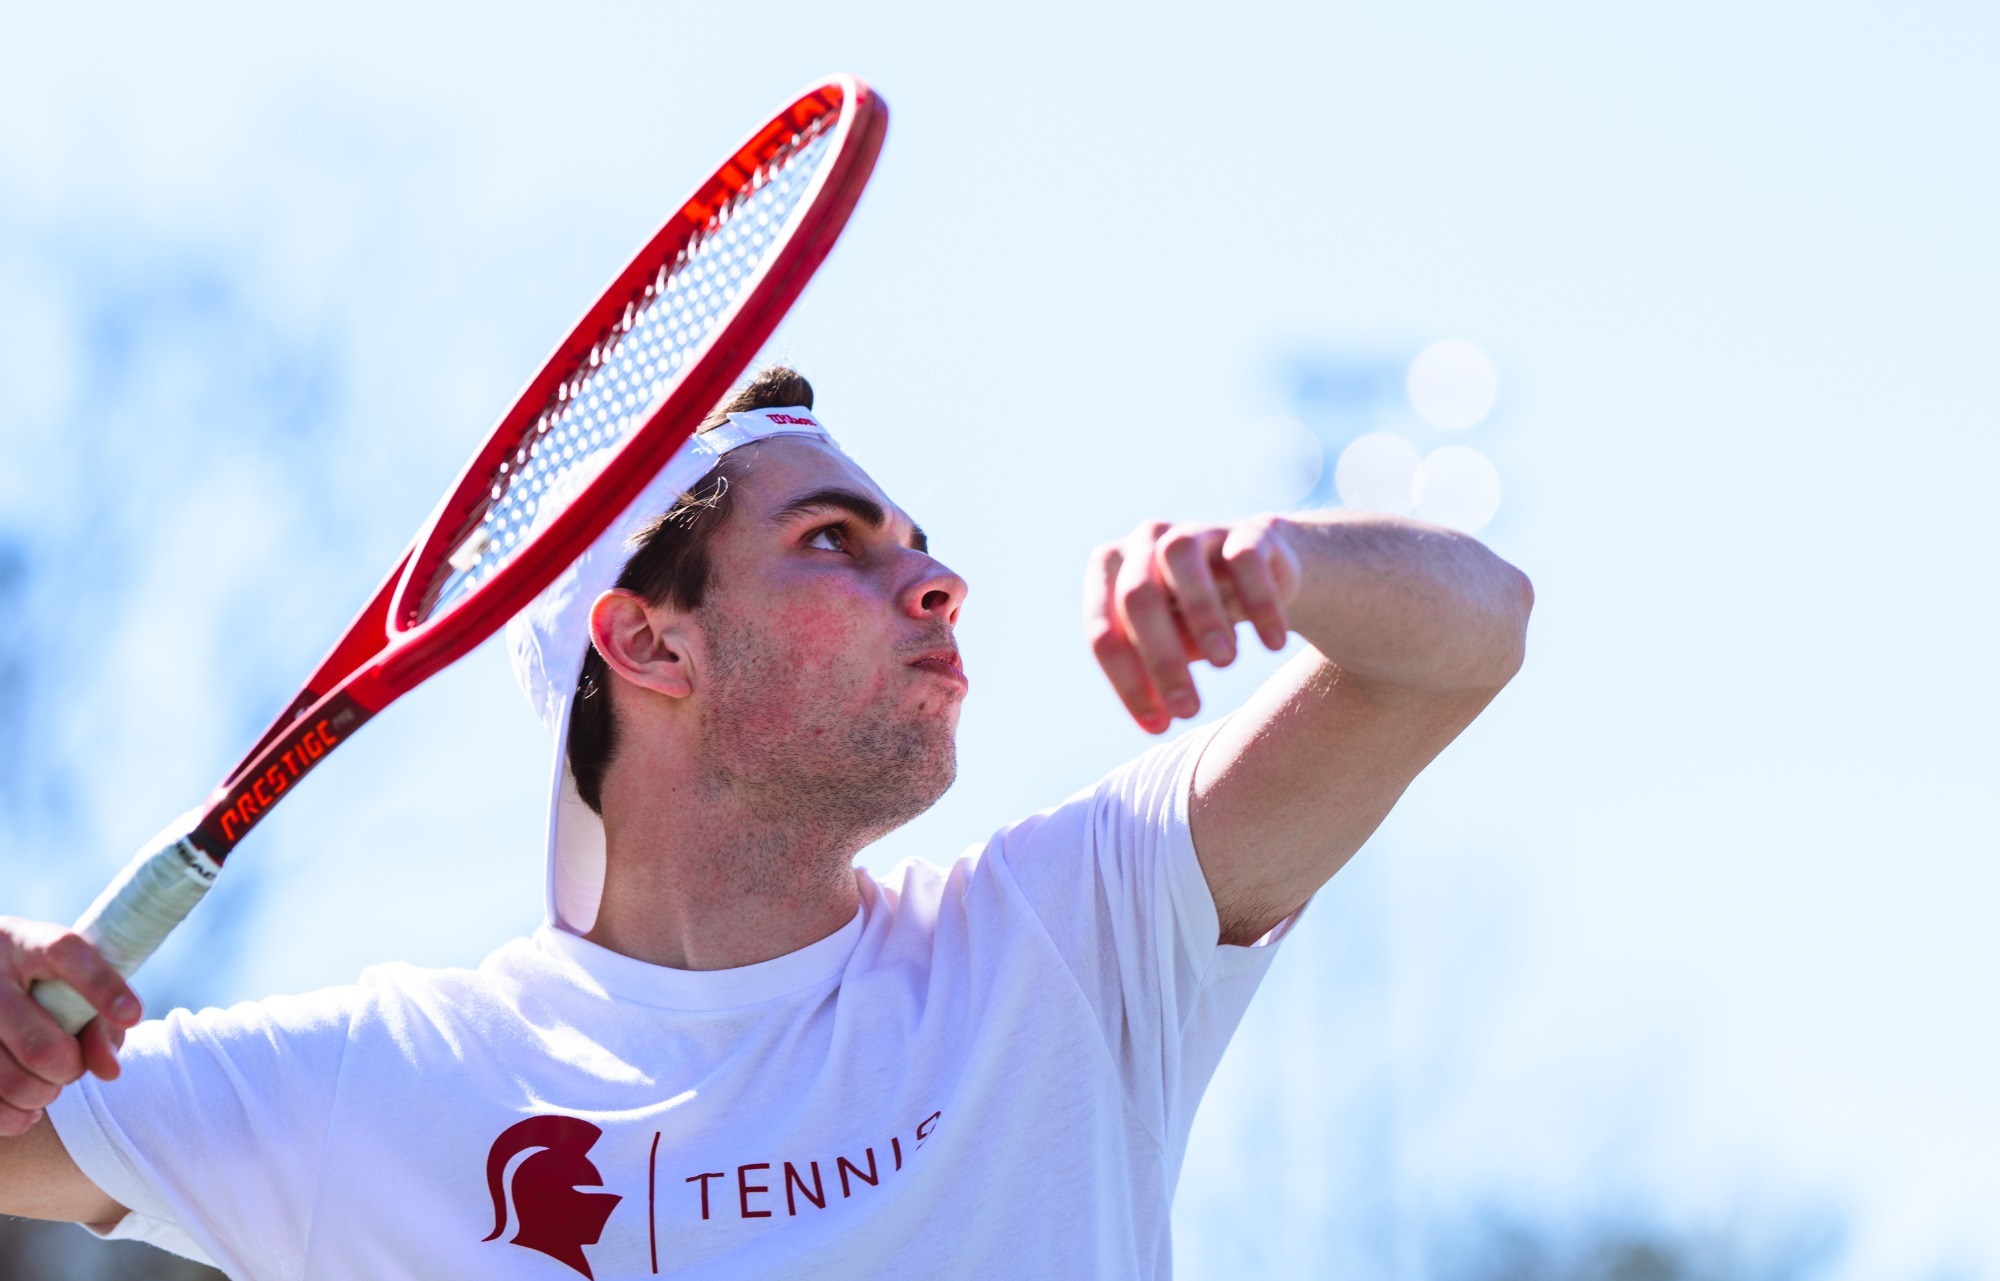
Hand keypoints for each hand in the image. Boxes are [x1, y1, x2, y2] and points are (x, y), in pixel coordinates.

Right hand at [0, 918, 140, 1136]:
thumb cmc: (38, 989)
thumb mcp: (69, 986)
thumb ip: (100, 1022)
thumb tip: (110, 1071)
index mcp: (23, 942)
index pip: (65, 953)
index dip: (102, 987)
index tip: (132, 1016)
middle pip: (42, 1046)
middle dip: (69, 1069)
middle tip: (70, 1068)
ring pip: (10, 1081)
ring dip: (41, 1096)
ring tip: (47, 1086)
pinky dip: (13, 1116)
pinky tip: (24, 1108)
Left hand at [1085, 516, 1302, 733]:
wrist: (1266, 579)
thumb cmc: (1197, 622)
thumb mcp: (1169, 649)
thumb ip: (1154, 676)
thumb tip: (1155, 720)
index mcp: (1109, 571)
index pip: (1103, 630)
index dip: (1127, 683)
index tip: (1159, 727)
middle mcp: (1144, 541)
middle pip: (1137, 596)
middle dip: (1160, 658)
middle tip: (1189, 710)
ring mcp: (1194, 529)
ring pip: (1180, 557)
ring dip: (1200, 613)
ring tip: (1225, 664)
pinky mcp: (1247, 530)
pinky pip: (1245, 559)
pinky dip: (1258, 603)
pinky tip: (1271, 645)